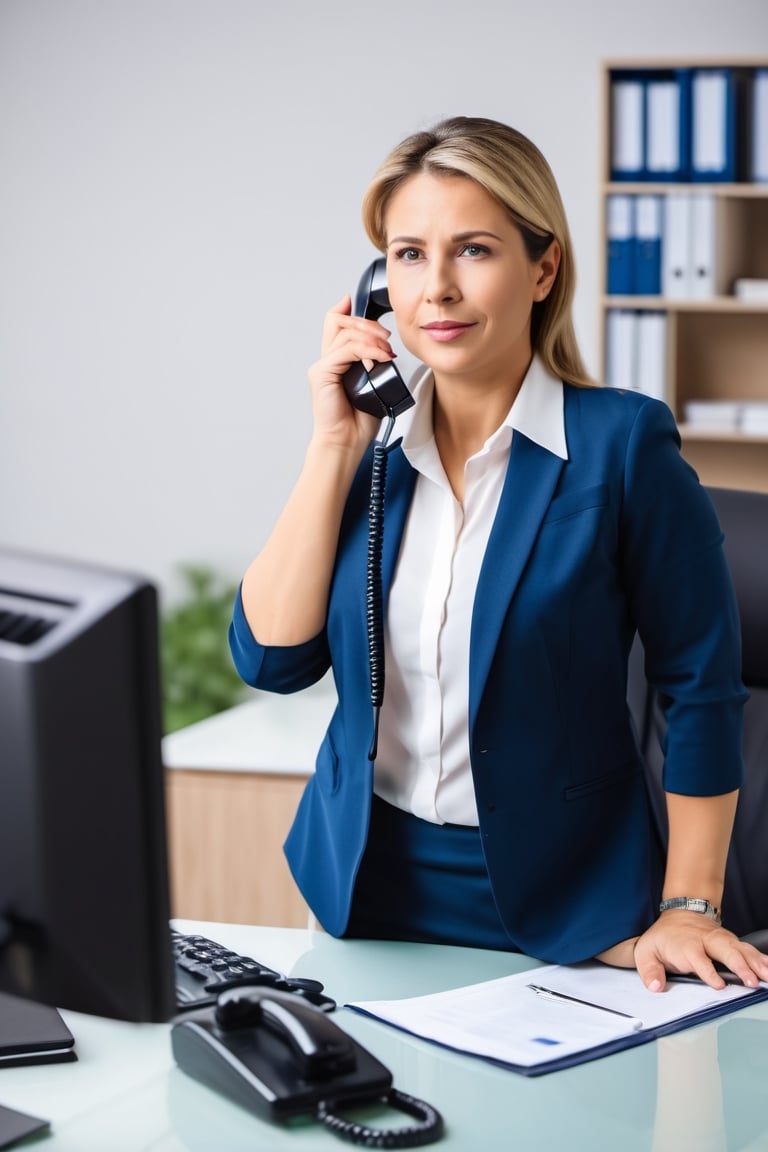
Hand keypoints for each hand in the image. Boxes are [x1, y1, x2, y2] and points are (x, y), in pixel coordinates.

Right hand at [307, 295, 396, 451]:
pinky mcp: (322, 374)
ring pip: (345, 333)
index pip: (336, 324)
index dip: (348, 311)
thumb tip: (386, 350)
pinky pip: (346, 350)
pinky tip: (380, 358)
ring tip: (387, 351)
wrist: (346, 442)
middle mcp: (326, 361)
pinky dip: (367, 351)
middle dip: (368, 325)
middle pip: (341, 322)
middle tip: (387, 339)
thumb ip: (374, 365)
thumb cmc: (359, 420)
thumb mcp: (373, 385)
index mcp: (336, 362)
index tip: (371, 312)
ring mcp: (322, 366)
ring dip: (371, 338)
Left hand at [599, 914, 767, 991]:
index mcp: (686, 945)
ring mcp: (722, 940)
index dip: (708, 971)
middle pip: (725, 950)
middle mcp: (707, 940)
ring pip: (741, 949)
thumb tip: (654, 986)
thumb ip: (649, 970)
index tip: (718, 984)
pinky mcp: (732, 941)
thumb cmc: (664, 937)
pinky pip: (749, 950)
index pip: (698, 958)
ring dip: (756, 963)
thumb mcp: (646, 951)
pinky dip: (762, 959)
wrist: (681, 912)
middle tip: (750, 981)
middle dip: (739, 965)